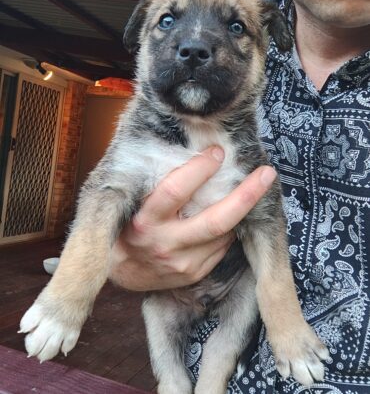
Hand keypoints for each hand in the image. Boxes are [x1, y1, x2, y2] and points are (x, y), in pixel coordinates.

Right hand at [109, 147, 276, 290]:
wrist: (120, 271)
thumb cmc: (129, 225)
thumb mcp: (134, 202)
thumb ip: (159, 183)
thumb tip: (198, 155)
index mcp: (145, 220)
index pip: (176, 190)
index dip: (200, 169)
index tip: (217, 151)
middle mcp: (165, 243)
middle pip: (215, 220)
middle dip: (246, 196)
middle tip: (267, 173)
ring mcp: (182, 263)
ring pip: (223, 234)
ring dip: (241, 210)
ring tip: (252, 188)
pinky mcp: (193, 274)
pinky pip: (221, 248)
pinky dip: (230, 229)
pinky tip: (232, 215)